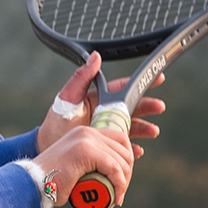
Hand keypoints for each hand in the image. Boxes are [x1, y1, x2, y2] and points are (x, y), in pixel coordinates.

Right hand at [33, 124, 135, 206]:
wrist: (32, 183)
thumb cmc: (53, 181)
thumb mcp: (76, 166)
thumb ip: (90, 163)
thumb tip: (115, 174)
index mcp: (85, 132)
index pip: (121, 140)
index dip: (126, 162)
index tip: (120, 181)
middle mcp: (87, 132)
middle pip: (125, 151)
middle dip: (127, 175)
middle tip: (118, 193)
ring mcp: (86, 139)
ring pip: (122, 162)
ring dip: (123, 184)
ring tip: (114, 198)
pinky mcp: (86, 151)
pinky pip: (115, 169)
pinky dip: (120, 186)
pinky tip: (116, 198)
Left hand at [36, 51, 166, 158]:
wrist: (48, 147)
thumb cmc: (57, 122)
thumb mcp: (68, 97)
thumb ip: (81, 77)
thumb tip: (95, 56)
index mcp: (98, 100)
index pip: (122, 89)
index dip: (139, 84)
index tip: (158, 79)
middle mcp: (105, 114)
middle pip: (132, 108)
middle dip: (147, 106)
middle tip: (159, 106)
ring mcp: (107, 131)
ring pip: (132, 128)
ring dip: (144, 128)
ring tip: (153, 131)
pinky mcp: (107, 148)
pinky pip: (124, 147)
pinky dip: (133, 149)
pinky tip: (138, 150)